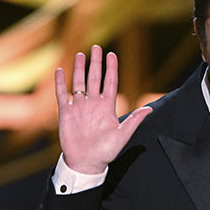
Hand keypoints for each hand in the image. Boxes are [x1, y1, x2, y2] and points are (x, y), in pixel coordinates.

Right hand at [55, 45, 151, 173]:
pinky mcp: (66, 112)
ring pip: (79, 82)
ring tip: (80, 54)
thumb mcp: (123, 135)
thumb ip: (134, 120)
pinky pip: (62, 94)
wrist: (86, 162)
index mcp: (107, 107)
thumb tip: (150, 109)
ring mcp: (79, 107)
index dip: (111, 68)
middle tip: (97, 47)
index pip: (110, 82)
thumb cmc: (106, 151)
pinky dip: (60, 83)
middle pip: (95, 78)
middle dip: (96, 63)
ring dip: (79, 68)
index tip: (112, 54)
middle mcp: (93, 104)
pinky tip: (60, 71)